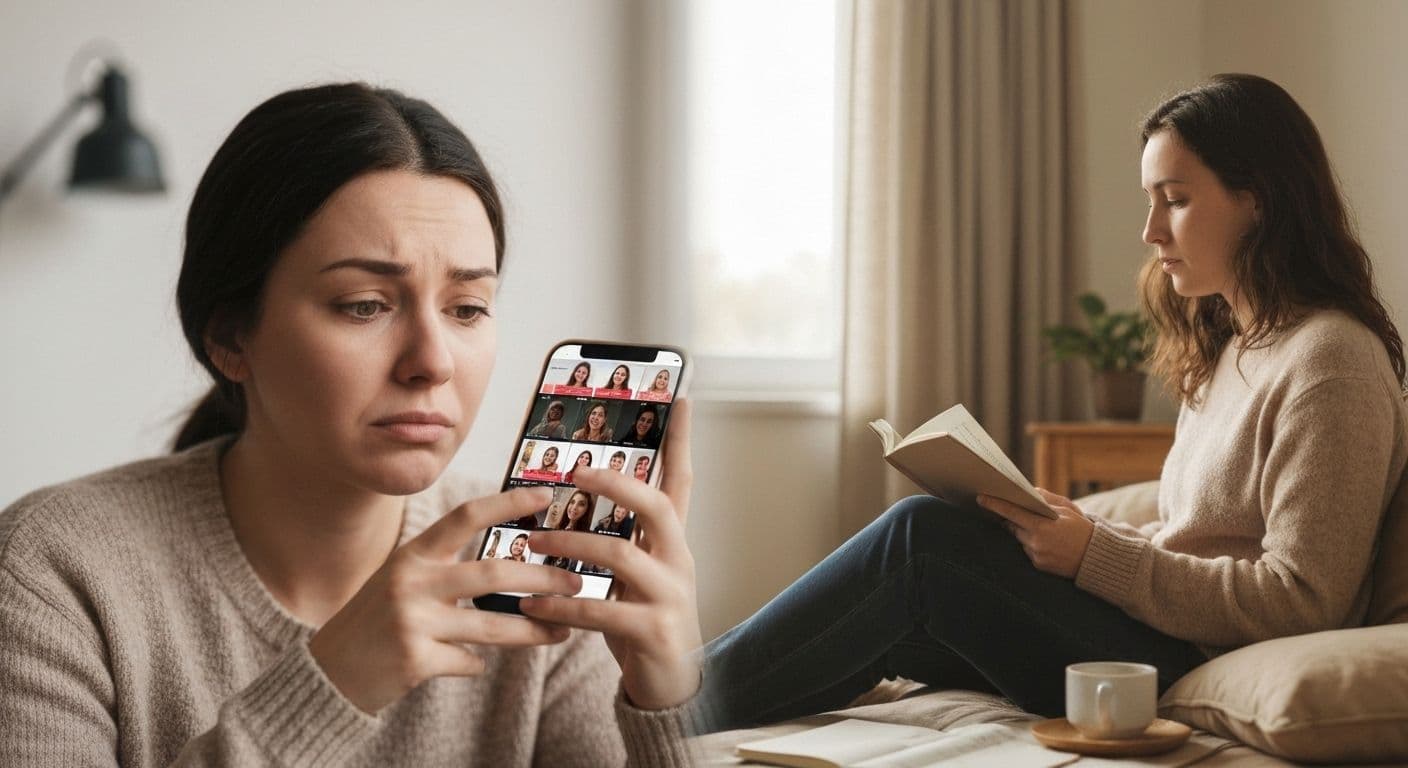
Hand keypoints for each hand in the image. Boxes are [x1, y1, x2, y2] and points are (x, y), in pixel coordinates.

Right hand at [309, 486, 580, 713]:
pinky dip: (477, 664)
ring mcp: (412, 621)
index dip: (508, 503)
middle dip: (543, 578)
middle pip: (493, 572)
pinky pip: (469, 662)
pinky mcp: (415, 660)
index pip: (465, 516)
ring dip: (533, 630)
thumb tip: (515, 558)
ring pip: (492, 626)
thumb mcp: (403, 579)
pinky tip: (477, 663)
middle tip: (576, 581)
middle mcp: (412, 581)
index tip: (546, 496)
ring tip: (562, 630)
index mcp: (413, 554)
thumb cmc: (377, 619)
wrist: (329, 671)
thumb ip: (446, 566)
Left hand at [519, 398, 701, 710]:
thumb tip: (584, 495)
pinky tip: (532, 606)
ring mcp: (671, 596)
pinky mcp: (654, 632)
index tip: (684, 399)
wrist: (672, 685)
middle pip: (656, 508)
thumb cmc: (645, 619)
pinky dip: (563, 608)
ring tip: (534, 545)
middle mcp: (679, 561)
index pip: (682, 481)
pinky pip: (603, 613)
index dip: (682, 441)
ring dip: (573, 546)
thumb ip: (622, 538)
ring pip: (622, 557)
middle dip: (617, 485)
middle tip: (576, 471)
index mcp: (673, 542)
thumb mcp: (638, 573)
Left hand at [978, 488, 1094, 578]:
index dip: (995, 505)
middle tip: (1016, 510)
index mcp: (1041, 526)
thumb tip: (1029, 491)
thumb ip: (1046, 499)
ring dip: (1024, 532)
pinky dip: (1032, 543)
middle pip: (1013, 526)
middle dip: (1013, 518)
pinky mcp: (1038, 565)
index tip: (981, 498)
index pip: (1011, 513)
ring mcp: (1036, 556)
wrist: (1096, 558)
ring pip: (1020, 539)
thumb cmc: (1082, 530)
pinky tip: (1047, 542)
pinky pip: (1027, 550)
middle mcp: (1035, 543)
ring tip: (1043, 529)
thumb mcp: (1068, 509)